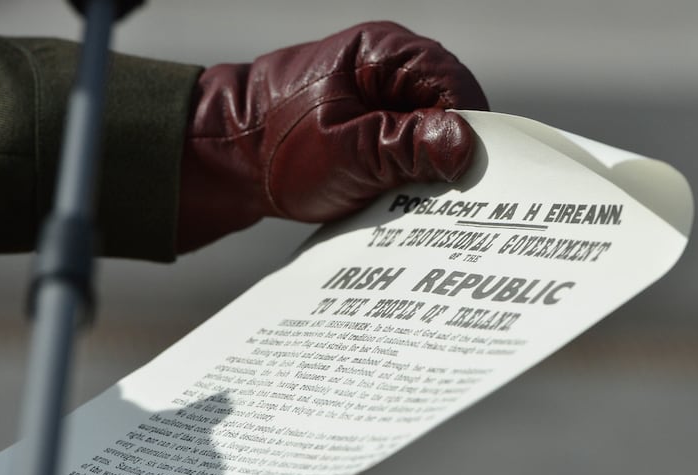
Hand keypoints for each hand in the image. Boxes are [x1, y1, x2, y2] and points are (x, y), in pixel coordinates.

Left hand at [177, 21, 488, 252]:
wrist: (227, 157)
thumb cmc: (277, 149)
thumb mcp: (344, 155)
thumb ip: (405, 149)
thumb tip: (466, 147)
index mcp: (384, 52)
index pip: (455, 87)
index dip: (469, 133)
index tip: (469, 178)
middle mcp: (390, 63)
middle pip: (452, 107)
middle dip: (451, 152)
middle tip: (448, 197)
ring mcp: (384, 90)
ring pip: (435, 128)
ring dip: (430, 165)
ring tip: (421, 200)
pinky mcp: (377, 118)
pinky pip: (413, 140)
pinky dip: (413, 169)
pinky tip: (406, 198)